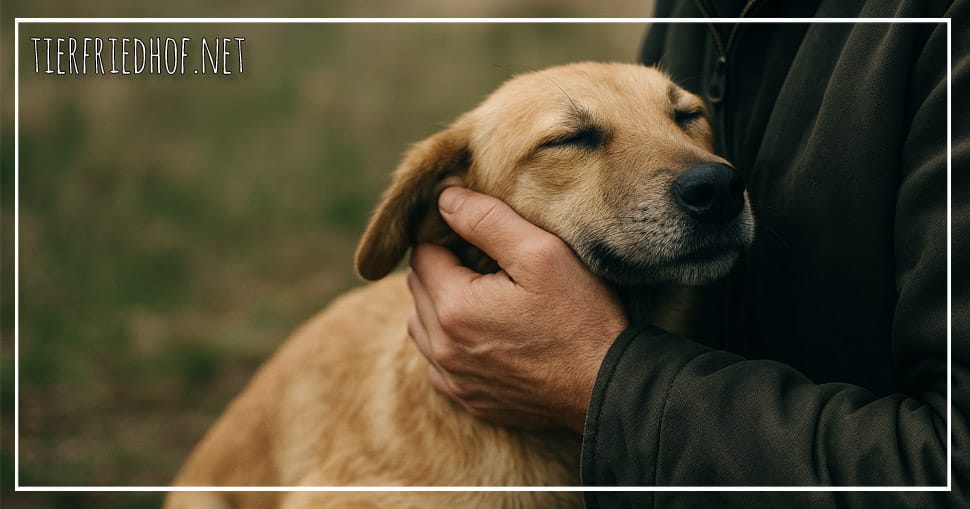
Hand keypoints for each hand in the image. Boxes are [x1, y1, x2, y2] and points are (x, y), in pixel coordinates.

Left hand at [407, 187, 628, 432]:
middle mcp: (442, 348)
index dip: (447, 238)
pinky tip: (485, 335)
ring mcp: (454, 380)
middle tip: (485, 264)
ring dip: (441, 306)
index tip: (478, 239)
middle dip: (442, 270)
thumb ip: (487, 220)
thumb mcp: (542, 253)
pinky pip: (438, 363)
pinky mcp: (469, 400)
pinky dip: (451, 344)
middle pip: (418, 289)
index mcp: (453, 307)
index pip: (421, 254)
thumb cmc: (581, 317)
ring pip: (422, 326)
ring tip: (484, 298)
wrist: (607, 387)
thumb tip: (445, 199)